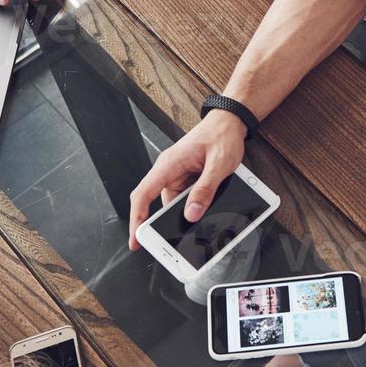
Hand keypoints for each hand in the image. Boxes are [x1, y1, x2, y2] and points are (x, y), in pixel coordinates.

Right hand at [127, 110, 247, 250]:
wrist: (230, 122)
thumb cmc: (221, 135)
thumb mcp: (218, 164)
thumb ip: (205, 189)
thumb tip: (192, 214)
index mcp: (169, 164)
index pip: (143, 194)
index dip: (136, 219)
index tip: (136, 239)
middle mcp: (169, 171)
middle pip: (157, 204)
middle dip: (163, 225)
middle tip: (173, 244)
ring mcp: (178, 176)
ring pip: (174, 204)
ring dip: (184, 215)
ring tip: (199, 225)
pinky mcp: (188, 179)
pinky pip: (185, 198)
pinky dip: (193, 208)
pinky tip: (204, 212)